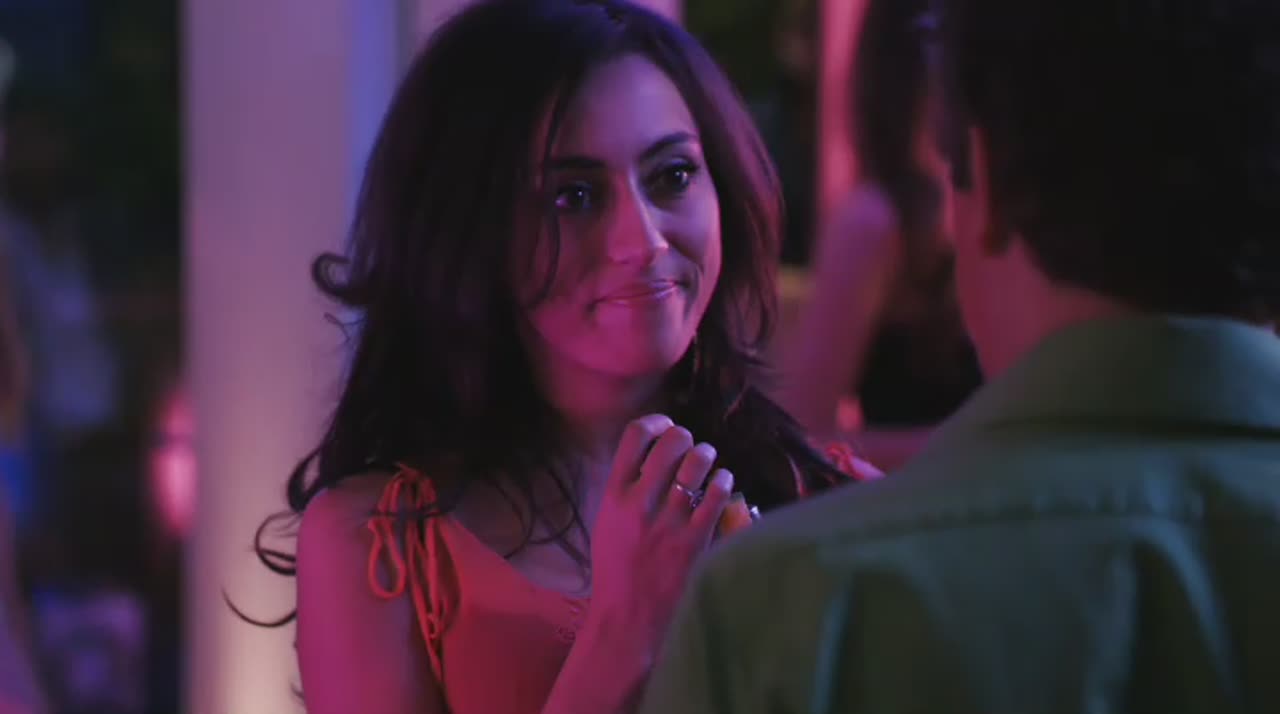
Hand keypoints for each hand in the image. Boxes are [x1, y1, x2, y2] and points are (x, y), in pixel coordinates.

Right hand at [585, 414, 733, 666]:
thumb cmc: (616, 572)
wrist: (628, 619)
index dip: (654, 422)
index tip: (664, 426)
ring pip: (697, 463)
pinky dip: (723, 481)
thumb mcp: (607, 524)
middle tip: (690, 445)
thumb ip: (625, 491)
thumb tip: (649, 458)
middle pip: (670, 443)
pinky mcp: (696, 540)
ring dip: (707, 454)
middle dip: (685, 436)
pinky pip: (717, 495)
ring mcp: (670, 522)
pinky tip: (722, 483)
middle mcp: (641, 504)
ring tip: (708, 460)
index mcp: (614, 497)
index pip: (633, 437)